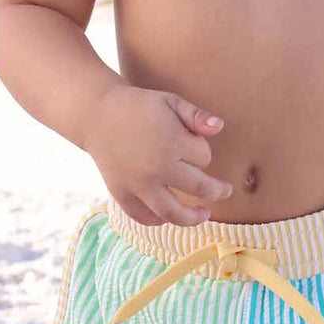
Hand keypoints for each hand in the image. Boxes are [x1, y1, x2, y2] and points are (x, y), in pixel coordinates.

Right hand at [84, 85, 233, 225]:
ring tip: (204, 215)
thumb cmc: (140, 106)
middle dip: (216, 190)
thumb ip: (197, 115)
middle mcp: (157, 168)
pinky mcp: (121, 193)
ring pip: (174, 213)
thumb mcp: (171, 102)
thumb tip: (220, 128)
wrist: (98, 115)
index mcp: (172, 143)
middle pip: (199, 188)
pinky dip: (158, 221)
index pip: (204, 158)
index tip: (193, 144)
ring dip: (193, 218)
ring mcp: (138, 185)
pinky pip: (143, 217)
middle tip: (225, 191)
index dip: (202, 151)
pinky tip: (168, 216)